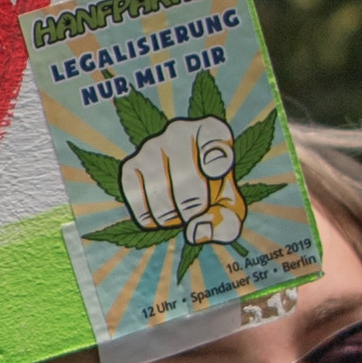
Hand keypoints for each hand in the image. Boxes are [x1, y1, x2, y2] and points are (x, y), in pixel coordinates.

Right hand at [118, 116, 245, 245]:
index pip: (215, 140)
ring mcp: (151, 146)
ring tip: (179, 211)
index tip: (215, 172)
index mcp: (212, 132)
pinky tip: (160, 213)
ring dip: (173, 219)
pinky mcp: (130, 166)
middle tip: (196, 212)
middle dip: (195, 211)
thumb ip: (226, 223)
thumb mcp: (231, 208)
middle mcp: (179, 131)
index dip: (216, 161)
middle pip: (188, 185)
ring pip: (162, 200)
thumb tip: (194, 231)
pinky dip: (151, 220)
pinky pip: (138, 204)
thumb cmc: (213, 194)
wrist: (184, 189)